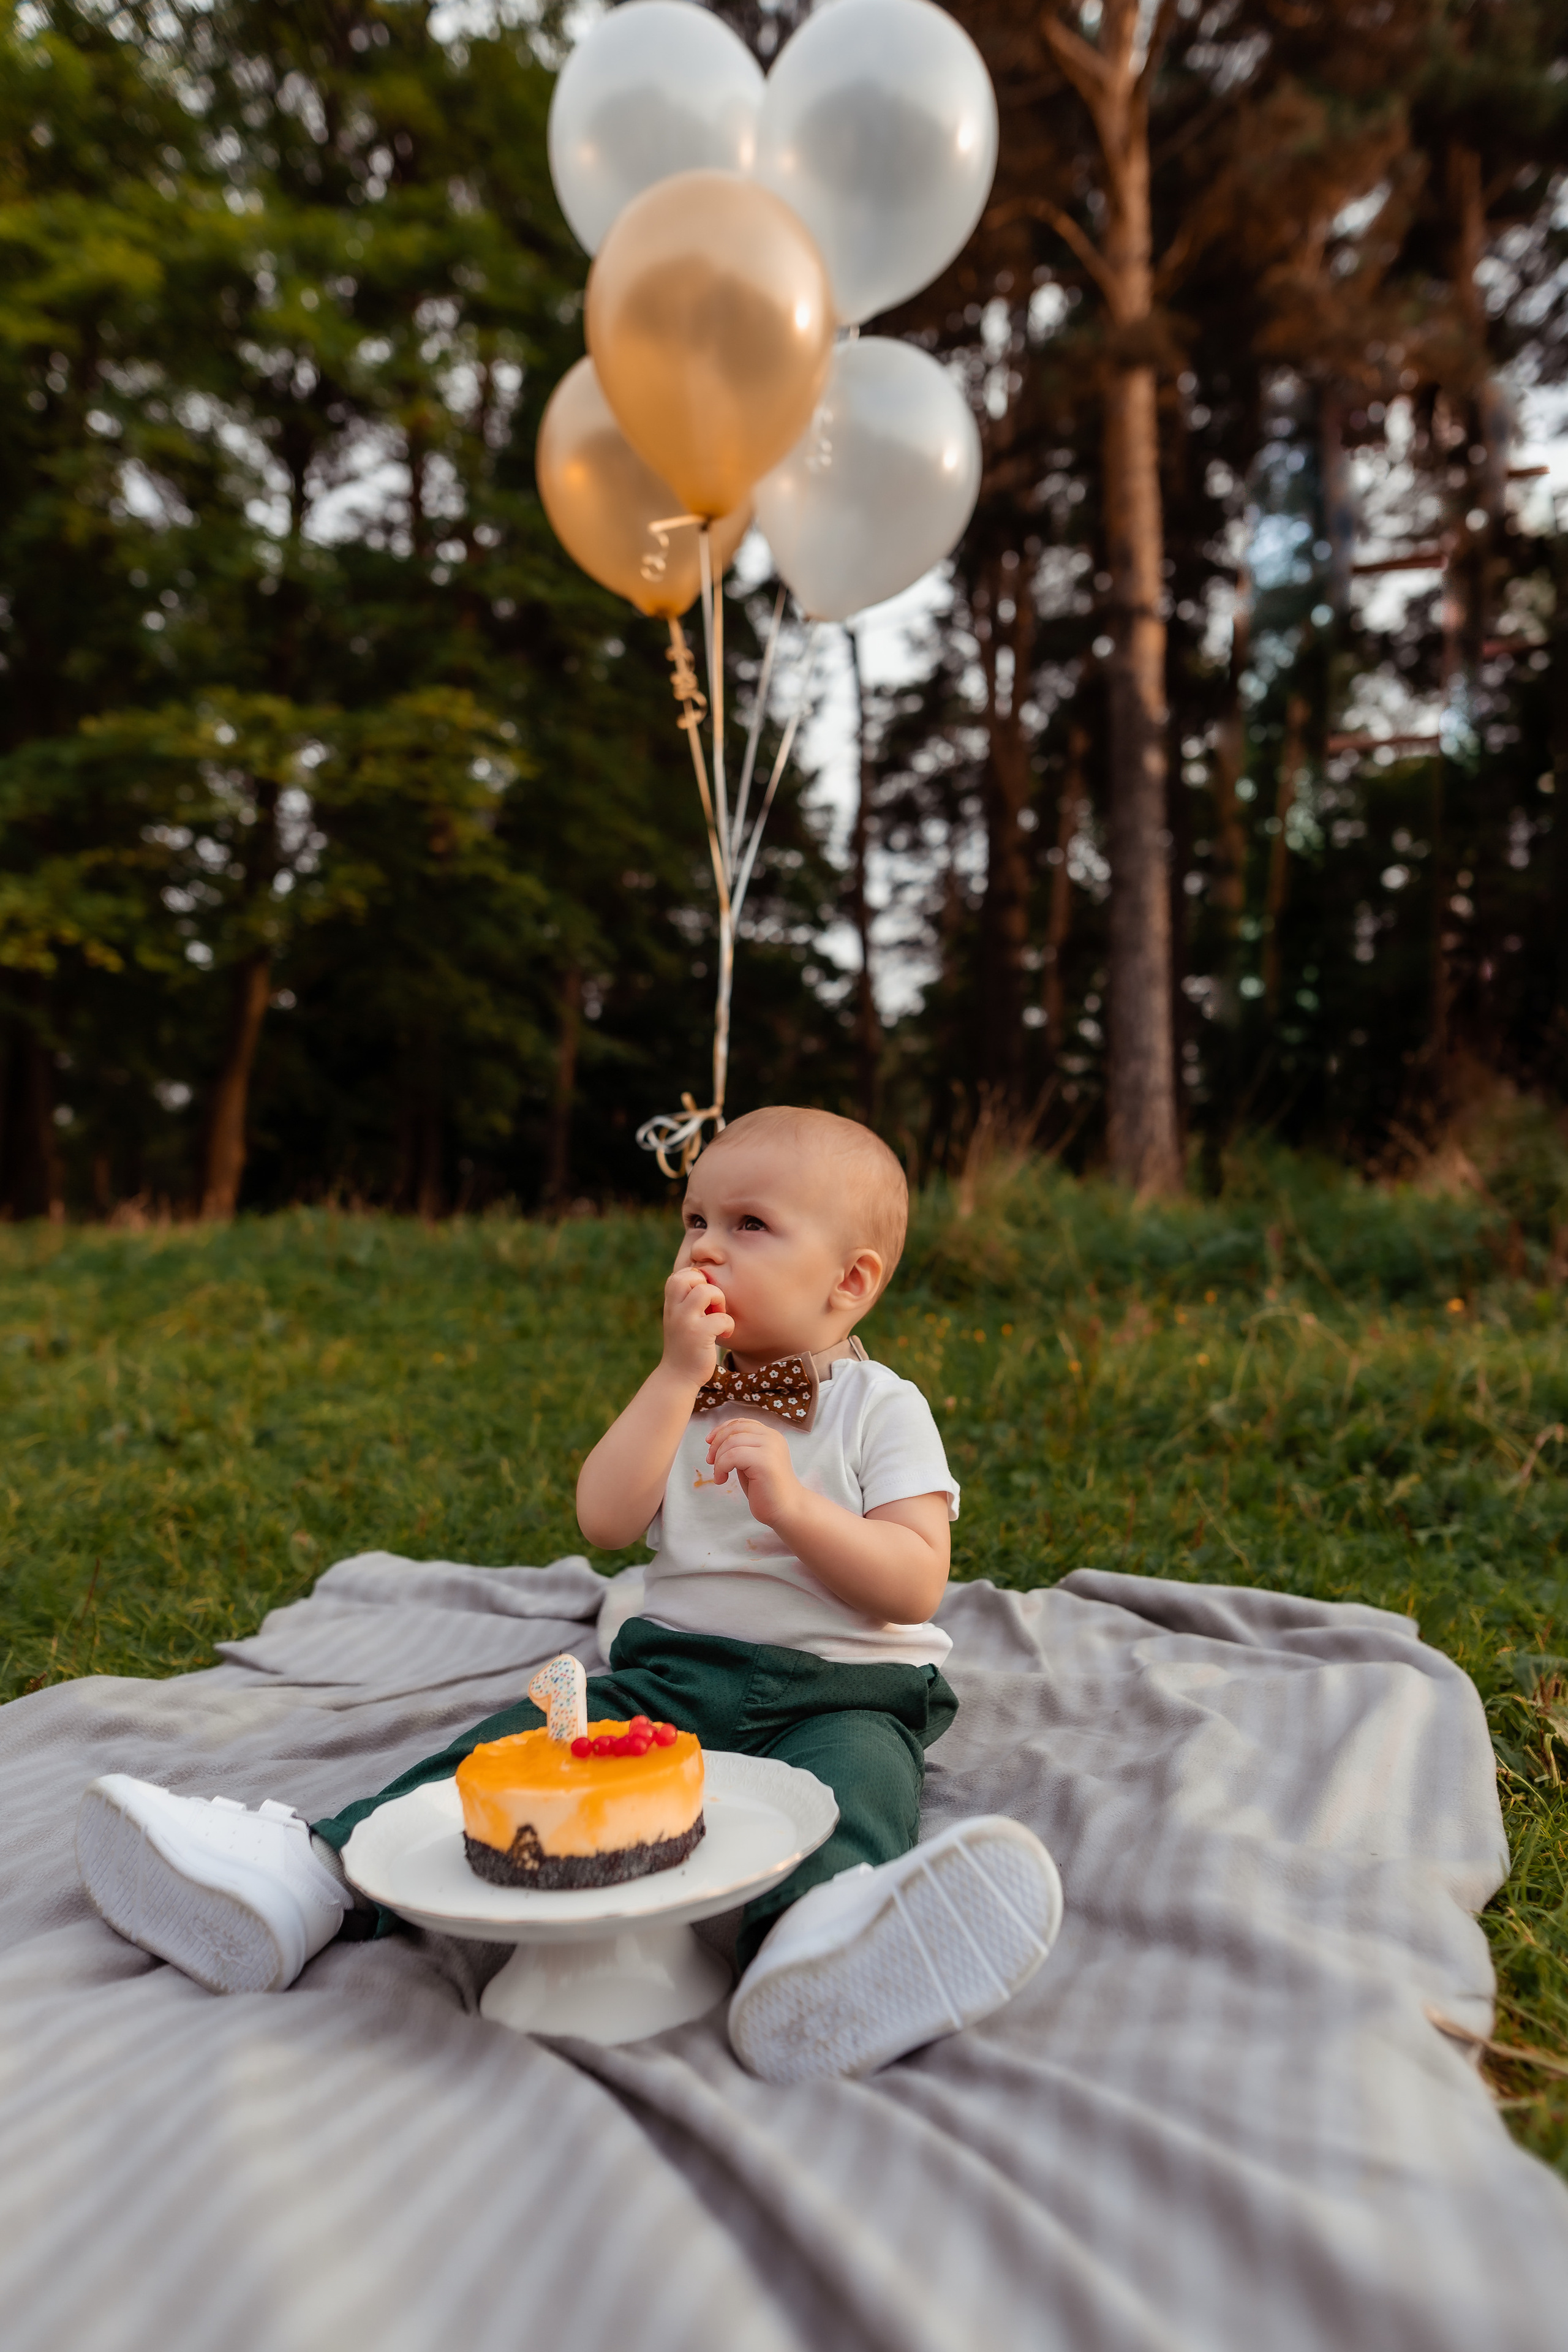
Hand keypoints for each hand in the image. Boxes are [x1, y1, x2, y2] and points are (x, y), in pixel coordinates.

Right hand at [662, 1264, 732, 1384]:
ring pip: (706, 1291)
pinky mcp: (699, 1335)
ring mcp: (685, 1321)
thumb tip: (707, 1280)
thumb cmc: (685, 1345)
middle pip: (690, 1275)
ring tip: (719, 1316)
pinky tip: (725, 1334)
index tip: (704, 1299)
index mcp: (671, 1303)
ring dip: (720, 1301)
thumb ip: (687, 1300)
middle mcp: (675, 1309)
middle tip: (712, 1305)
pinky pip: (722, 1318)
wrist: (678, 1376)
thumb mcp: (681, 1319)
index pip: (681, 1274)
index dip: (698, 1280)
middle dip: (708, 1285)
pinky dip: (728, 1325)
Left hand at [706, 1419, 799, 1529]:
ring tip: (719, 1475)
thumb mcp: (750, 1463)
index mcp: (771, 1435)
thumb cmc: (766, 1490)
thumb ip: (740, 1448)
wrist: (786, 1511)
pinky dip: (721, 1467)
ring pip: (731, 1442)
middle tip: (709, 1461)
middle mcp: (772, 1437)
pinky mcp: (764, 1460)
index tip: (709, 1443)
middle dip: (716, 1443)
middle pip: (735, 1429)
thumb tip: (716, 1438)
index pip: (742, 1422)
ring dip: (718, 1459)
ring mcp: (770, 1447)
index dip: (722, 1429)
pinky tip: (722, 1480)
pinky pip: (732, 1456)